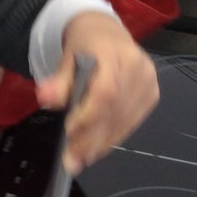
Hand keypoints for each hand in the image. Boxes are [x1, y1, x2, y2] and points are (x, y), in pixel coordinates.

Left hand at [36, 11, 158, 174]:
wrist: (107, 35)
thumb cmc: (85, 48)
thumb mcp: (66, 59)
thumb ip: (57, 82)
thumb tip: (44, 98)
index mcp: (115, 53)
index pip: (106, 91)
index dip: (89, 116)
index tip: (69, 133)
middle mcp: (138, 67)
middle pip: (115, 110)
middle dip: (92, 138)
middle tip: (72, 160)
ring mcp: (148, 82)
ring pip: (124, 121)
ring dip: (102, 144)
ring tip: (81, 159)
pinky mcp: (152, 95)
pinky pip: (132, 123)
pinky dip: (113, 138)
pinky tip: (97, 149)